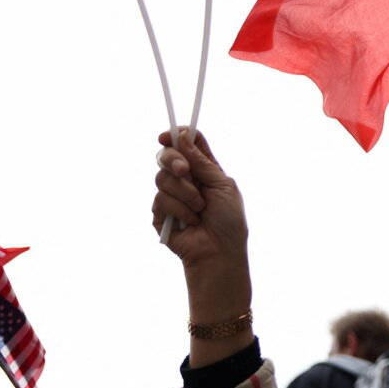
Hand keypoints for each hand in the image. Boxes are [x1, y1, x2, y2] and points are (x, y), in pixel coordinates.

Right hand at [153, 128, 248, 271]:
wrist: (219, 252)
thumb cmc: (229, 221)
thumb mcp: (221, 185)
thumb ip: (201, 161)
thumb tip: (182, 136)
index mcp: (203, 169)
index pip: (186, 143)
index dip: (176, 135)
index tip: (168, 136)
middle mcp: (185, 179)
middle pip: (166, 155)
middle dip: (173, 160)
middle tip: (184, 171)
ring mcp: (171, 196)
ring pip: (162, 178)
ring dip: (184, 194)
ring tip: (199, 211)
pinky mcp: (160, 214)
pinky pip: (160, 200)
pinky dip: (179, 211)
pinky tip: (189, 223)